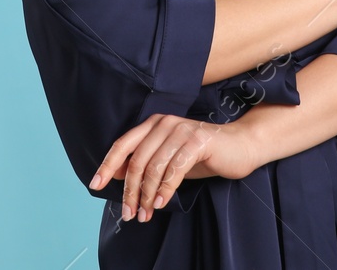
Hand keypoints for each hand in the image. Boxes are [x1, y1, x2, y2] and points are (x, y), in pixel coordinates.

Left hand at [88, 113, 259, 222]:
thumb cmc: (203, 154)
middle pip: (136, 160)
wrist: (241, 145)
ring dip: (147, 195)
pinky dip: (165, 189)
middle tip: (129, 213)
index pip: (123, 144)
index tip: (95, 185)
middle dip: (130, 191)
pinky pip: (174, 169)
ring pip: (154, 167)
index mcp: (154, 124)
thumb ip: (145, 163)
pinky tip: (161, 203)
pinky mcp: (198, 142)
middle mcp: (165, 123)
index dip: (107, 165)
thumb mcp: (168, 159)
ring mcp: (181, 130)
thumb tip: (117, 174)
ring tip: (146, 214)